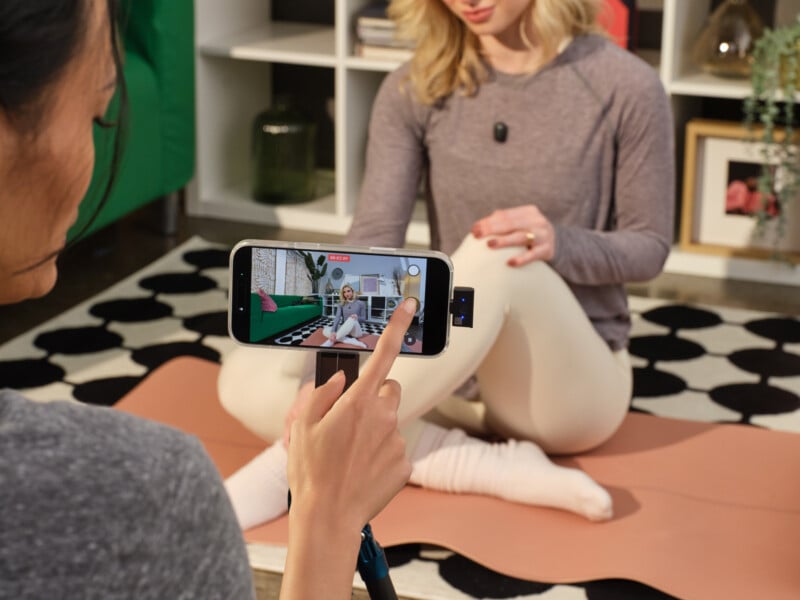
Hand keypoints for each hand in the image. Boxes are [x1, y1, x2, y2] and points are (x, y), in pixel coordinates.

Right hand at [287, 298, 415, 533]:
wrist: (328, 518)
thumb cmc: (311, 472)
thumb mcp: (302, 426)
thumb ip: (322, 394)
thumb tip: (341, 381)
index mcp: (358, 402)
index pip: (383, 355)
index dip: (397, 327)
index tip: (410, 306)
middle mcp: (384, 417)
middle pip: (389, 391)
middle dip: (373, 398)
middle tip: (349, 421)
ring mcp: (397, 441)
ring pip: (390, 422)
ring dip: (375, 430)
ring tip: (350, 454)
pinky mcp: (405, 463)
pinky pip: (395, 448)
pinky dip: (381, 455)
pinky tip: (362, 470)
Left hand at [471, 205, 555, 265]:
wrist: (558, 244)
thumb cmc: (531, 234)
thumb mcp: (520, 224)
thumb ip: (502, 223)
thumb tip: (477, 227)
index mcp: (529, 211)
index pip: (505, 215)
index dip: (488, 222)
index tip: (474, 230)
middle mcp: (537, 221)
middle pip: (511, 224)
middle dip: (492, 229)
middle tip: (477, 235)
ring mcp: (543, 235)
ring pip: (521, 237)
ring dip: (504, 241)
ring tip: (490, 244)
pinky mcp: (547, 250)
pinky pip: (533, 255)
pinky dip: (521, 259)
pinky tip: (510, 263)